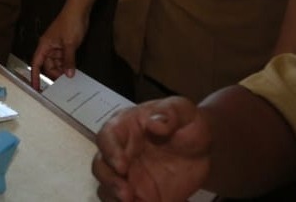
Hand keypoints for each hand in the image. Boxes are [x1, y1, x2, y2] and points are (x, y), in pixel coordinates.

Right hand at [29, 7, 88, 89]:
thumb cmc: (70, 23)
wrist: (78, 11)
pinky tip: (73, 70)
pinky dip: (67, 65)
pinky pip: (64, 59)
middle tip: (63, 83)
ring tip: (70, 76)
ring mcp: (57, 46)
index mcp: (45, 45)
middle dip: (54, 74)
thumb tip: (68, 74)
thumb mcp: (70, 44)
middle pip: (47, 65)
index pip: (36, 63)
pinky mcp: (65, 46)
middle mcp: (49, 47)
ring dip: (62, 70)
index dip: (35, 75)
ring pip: (56, 63)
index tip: (35, 86)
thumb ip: (68, 60)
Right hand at [93, 98, 209, 201]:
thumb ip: (170, 113)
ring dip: (114, 199)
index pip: (107, 137)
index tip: (122, 166)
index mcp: (124, 128)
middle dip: (109, 181)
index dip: (110, 151)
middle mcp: (120, 153)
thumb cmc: (187, 123)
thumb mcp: (184, 111)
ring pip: (107, 189)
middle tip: (126, 195)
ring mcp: (128, 177)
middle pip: (101, 167)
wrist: (202, 150)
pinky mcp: (141, 196)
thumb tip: (155, 123)